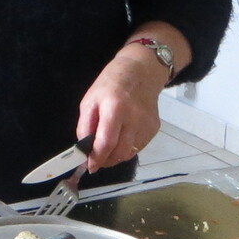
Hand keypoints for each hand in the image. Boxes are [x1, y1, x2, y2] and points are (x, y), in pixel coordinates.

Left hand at [76, 49, 169, 170]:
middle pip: (120, 152)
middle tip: (97, 160)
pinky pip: (139, 147)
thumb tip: (84, 149)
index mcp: (115, 108)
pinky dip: (127, 149)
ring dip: (116, 157)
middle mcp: (134, 118)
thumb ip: (85, 126)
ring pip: (130, 153)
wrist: (141, 71)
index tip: (90, 166)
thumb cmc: (111, 83)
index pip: (106, 142)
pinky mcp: (154, 127)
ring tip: (108, 149)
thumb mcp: (90, 100)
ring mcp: (147, 124)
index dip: (97, 158)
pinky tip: (121, 139)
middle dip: (106, 161)